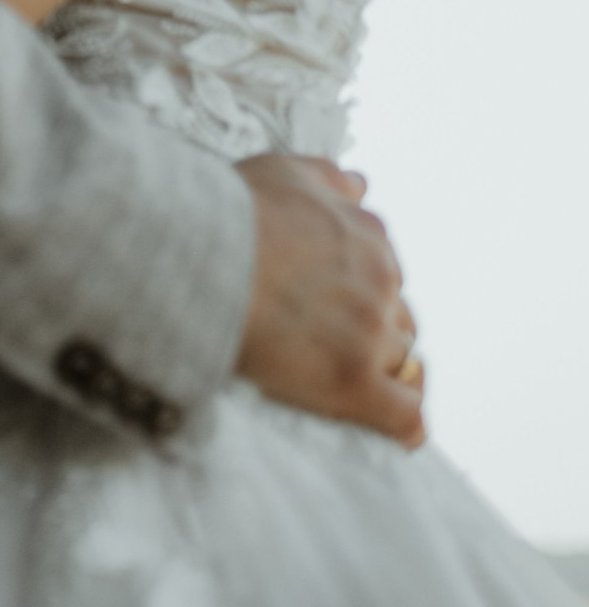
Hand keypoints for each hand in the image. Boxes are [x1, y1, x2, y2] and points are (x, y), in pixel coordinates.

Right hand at [234, 154, 424, 448]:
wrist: (202, 254)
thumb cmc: (232, 211)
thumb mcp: (284, 172)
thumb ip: (330, 179)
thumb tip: (362, 186)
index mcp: (367, 233)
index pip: (385, 270)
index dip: (358, 290)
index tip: (328, 303)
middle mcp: (380, 279)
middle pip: (397, 314)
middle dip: (372, 329)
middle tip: (326, 341)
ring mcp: (371, 332)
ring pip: (402, 360)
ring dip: (381, 369)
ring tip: (342, 380)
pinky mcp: (355, 382)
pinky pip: (405, 415)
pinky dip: (403, 424)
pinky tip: (397, 434)